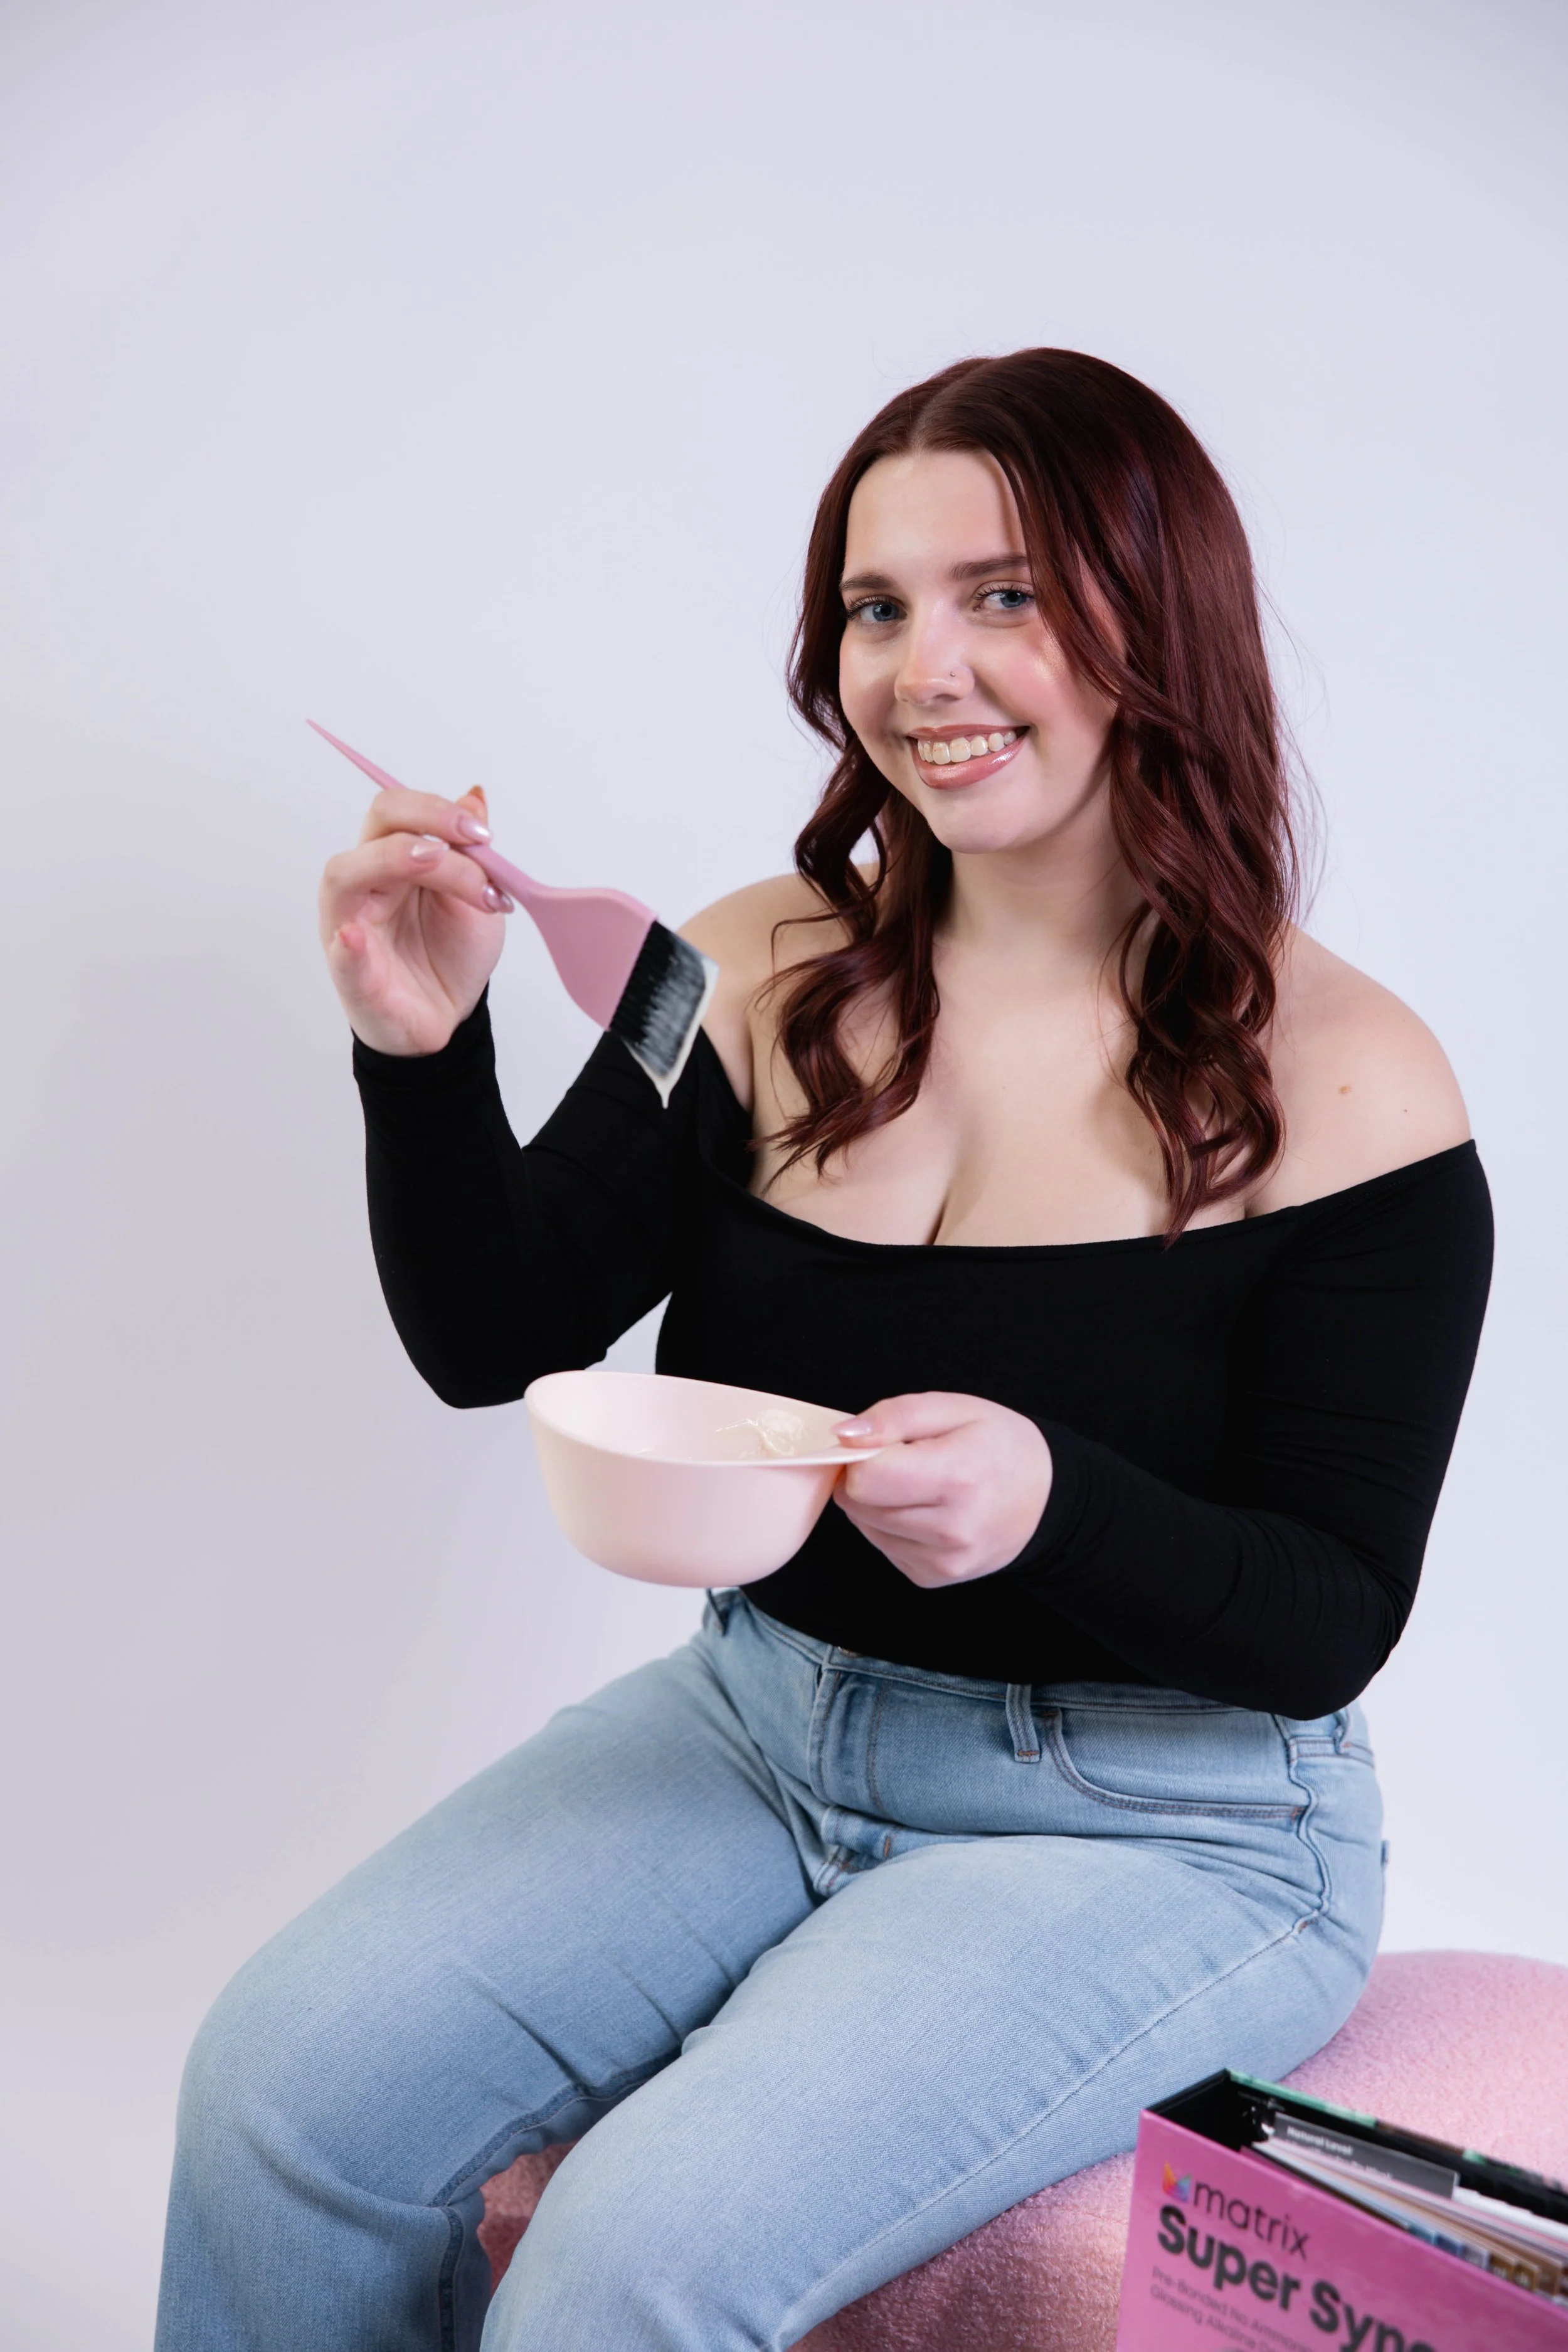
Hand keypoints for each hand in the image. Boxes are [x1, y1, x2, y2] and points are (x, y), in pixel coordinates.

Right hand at [319, 786, 510, 1054]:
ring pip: (345, 875)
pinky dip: (347, 947)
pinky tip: (355, 938)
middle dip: (427, 822)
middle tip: (474, 842)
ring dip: (393, 861)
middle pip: (377, 827)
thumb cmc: (451, 953)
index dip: (439, 810)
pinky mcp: (352, 974)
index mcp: (395, 858)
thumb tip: (475, 795)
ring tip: (433, 863)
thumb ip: (470, 851)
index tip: (484, 834)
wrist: (449, 1013)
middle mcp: (366, 882)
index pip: (399, 810)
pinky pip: (341, 956)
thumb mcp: (475, 898)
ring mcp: (350, 924)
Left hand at [833, 1392, 1052, 1588]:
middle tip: (904, 1462)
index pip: (865, 1479)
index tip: (881, 1444)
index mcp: (957, 1478)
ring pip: (866, 1527)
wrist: (1046, 1498)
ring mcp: (944, 1561)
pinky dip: (892, 1526)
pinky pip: (884, 1547)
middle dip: (868, 1478)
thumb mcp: (955, 1409)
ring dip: (878, 1503)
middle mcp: (951, 1530)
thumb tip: (844, 1436)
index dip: (861, 1455)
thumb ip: (895, 1416)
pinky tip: (925, 1510)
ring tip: (919, 1485)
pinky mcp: (934, 1577)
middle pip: (859, 1505)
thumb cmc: (1001, 1446)